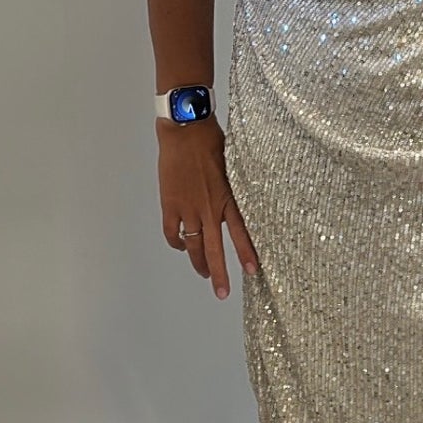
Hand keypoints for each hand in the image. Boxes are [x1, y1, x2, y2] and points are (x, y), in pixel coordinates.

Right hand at [156, 116, 256, 297]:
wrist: (185, 130)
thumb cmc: (213, 141)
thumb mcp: (235, 165)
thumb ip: (236, 188)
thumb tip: (241, 201)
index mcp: (228, 197)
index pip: (240, 232)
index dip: (245, 252)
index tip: (252, 271)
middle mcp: (208, 207)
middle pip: (213, 248)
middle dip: (219, 273)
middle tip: (222, 293)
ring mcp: (187, 207)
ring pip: (191, 245)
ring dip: (198, 262)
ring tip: (204, 274)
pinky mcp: (169, 204)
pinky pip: (172, 232)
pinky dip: (176, 242)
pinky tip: (180, 247)